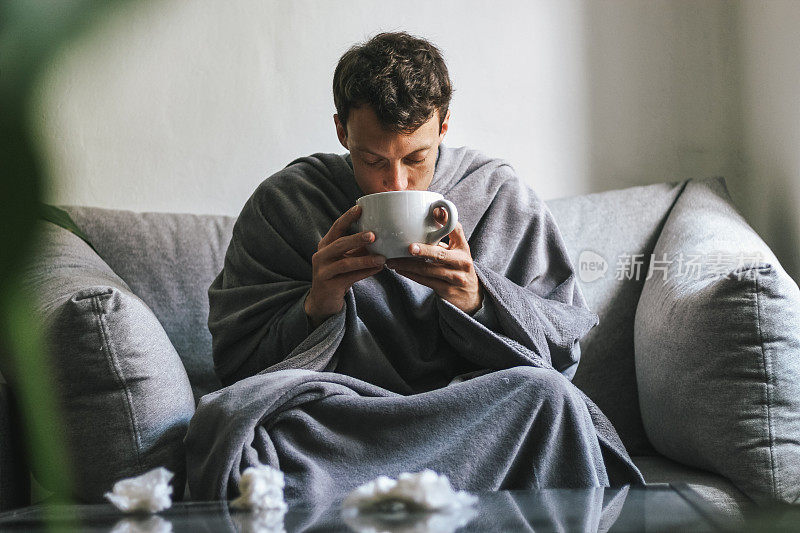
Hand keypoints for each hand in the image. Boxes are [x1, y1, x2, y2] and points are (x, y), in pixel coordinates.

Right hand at [305, 205, 385, 328]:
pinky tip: (378, 269)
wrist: (323, 301)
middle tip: (374, 235)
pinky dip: (365, 273)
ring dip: (365, 260)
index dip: (347, 218)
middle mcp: (321, 256)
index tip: (360, 208)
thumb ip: (357, 248)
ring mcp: (323, 271)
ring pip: (345, 263)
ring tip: (382, 258)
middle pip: (339, 244)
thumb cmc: (338, 275)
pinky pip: (349, 278)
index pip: (336, 228)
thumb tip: (382, 234)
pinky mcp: (329, 285)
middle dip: (356, 238)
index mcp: (325, 245)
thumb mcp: (345, 258)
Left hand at [385, 210, 482, 314]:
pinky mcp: (446, 290)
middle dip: (424, 250)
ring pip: (428, 270)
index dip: (447, 221)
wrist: (470, 294)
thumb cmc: (458, 264)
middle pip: (440, 254)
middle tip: (408, 247)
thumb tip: (433, 211)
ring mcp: (455, 278)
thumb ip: (446, 233)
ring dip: (408, 265)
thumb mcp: (457, 248)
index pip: (457, 231)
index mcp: (463, 247)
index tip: (435, 212)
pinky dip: (410, 275)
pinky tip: (399, 270)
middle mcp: (462, 262)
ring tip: (392, 261)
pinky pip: (425, 281)